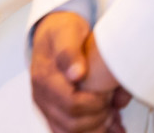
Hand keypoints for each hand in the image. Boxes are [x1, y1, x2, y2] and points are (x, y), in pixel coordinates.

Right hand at [30, 11, 120, 132]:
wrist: (53, 32)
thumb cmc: (62, 31)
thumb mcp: (67, 32)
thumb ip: (70, 51)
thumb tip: (76, 73)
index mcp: (44, 78)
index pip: (72, 105)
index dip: (95, 104)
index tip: (107, 92)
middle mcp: (41, 96)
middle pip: (72, 124)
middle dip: (98, 117)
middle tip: (111, 103)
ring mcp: (46, 106)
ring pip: (70, 132)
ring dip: (95, 128)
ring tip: (112, 117)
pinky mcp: (53, 112)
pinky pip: (68, 132)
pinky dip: (89, 131)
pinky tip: (107, 125)